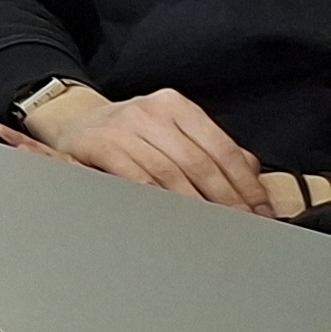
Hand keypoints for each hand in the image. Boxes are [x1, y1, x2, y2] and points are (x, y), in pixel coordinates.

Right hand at [21, 84, 270, 209]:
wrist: (73, 121)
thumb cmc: (131, 132)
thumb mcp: (171, 130)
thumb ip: (211, 149)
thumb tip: (252, 178)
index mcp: (175, 105)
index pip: (221, 147)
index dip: (244, 183)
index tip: (258, 210)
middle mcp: (150, 111)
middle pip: (198, 162)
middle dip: (224, 198)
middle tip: (240, 224)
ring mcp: (122, 126)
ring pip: (168, 172)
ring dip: (194, 204)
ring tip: (211, 226)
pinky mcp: (99, 144)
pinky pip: (135, 179)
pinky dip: (157, 199)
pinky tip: (171, 215)